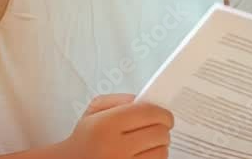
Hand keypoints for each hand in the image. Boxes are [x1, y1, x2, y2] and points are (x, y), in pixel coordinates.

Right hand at [58, 94, 173, 158]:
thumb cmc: (86, 136)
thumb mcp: (94, 110)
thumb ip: (119, 99)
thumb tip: (145, 101)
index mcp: (107, 124)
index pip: (149, 113)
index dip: (163, 113)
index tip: (165, 116)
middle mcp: (115, 147)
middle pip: (159, 133)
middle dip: (163, 129)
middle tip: (159, 128)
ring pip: (161, 152)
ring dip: (160, 146)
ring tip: (150, 143)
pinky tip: (144, 155)